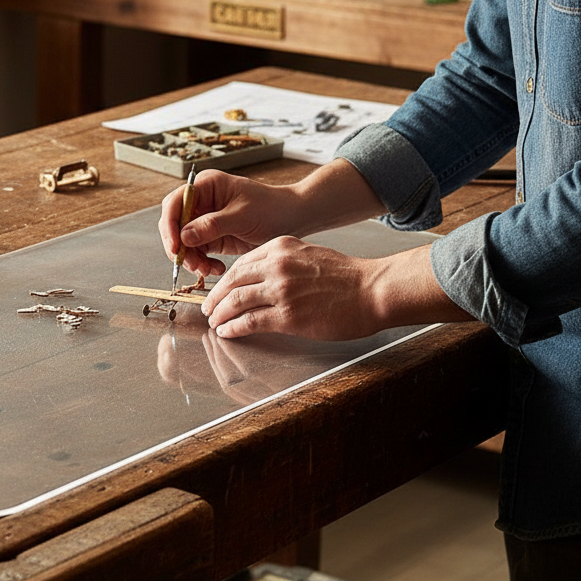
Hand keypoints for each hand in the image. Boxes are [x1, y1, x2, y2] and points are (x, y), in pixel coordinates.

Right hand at [158, 170, 298, 277]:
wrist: (291, 219)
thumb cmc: (271, 208)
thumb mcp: (242, 216)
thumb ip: (212, 225)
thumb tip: (183, 236)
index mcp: (205, 186)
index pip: (175, 203)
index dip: (170, 225)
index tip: (176, 246)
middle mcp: (200, 202)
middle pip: (174, 225)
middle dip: (180, 247)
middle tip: (192, 265)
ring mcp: (204, 220)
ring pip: (183, 243)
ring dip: (191, 259)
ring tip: (208, 270)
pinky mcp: (210, 237)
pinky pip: (196, 252)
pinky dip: (202, 263)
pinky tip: (216, 268)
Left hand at [200, 239, 472, 340]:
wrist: (373, 290)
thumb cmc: (346, 276)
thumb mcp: (309, 254)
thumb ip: (282, 260)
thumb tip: (259, 276)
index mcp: (280, 248)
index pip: (240, 264)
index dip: (224, 279)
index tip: (217, 290)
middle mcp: (276, 266)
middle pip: (231, 281)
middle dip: (214, 297)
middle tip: (207, 308)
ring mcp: (280, 291)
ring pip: (235, 302)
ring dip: (219, 314)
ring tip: (214, 323)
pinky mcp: (287, 316)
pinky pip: (249, 321)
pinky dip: (233, 328)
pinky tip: (227, 332)